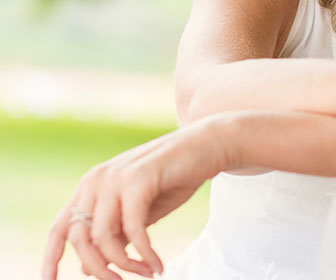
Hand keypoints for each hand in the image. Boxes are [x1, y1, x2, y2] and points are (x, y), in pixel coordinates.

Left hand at [42, 118, 226, 279]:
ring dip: (126, 265)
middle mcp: (97, 179)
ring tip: (148, 273)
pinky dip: (145, 253)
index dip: (50, 260)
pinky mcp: (139, 180)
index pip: (60, 228)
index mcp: (91, 185)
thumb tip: (88, 268)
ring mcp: (116, 177)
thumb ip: (115, 234)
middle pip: (80, 240)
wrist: (208, 145)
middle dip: (100, 270)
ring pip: (104, 238)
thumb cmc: (175, 178)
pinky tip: (158, 264)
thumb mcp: (140, 211)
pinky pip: (133, 229)